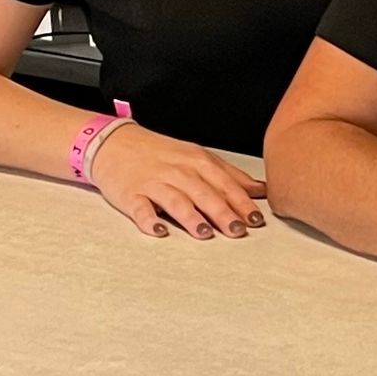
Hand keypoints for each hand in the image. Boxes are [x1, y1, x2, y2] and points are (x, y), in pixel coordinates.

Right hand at [87, 122, 267, 240]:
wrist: (115, 143)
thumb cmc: (160, 154)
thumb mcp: (198, 157)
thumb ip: (229, 175)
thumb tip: (261, 190)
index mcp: (197, 162)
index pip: (224, 183)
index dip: (242, 202)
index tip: (256, 219)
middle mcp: (178, 172)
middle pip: (204, 193)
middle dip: (222, 212)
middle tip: (237, 230)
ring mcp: (154, 183)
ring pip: (175, 200)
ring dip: (190, 217)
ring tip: (204, 232)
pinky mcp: (131, 194)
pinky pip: (140, 208)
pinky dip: (148, 219)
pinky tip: (157, 230)